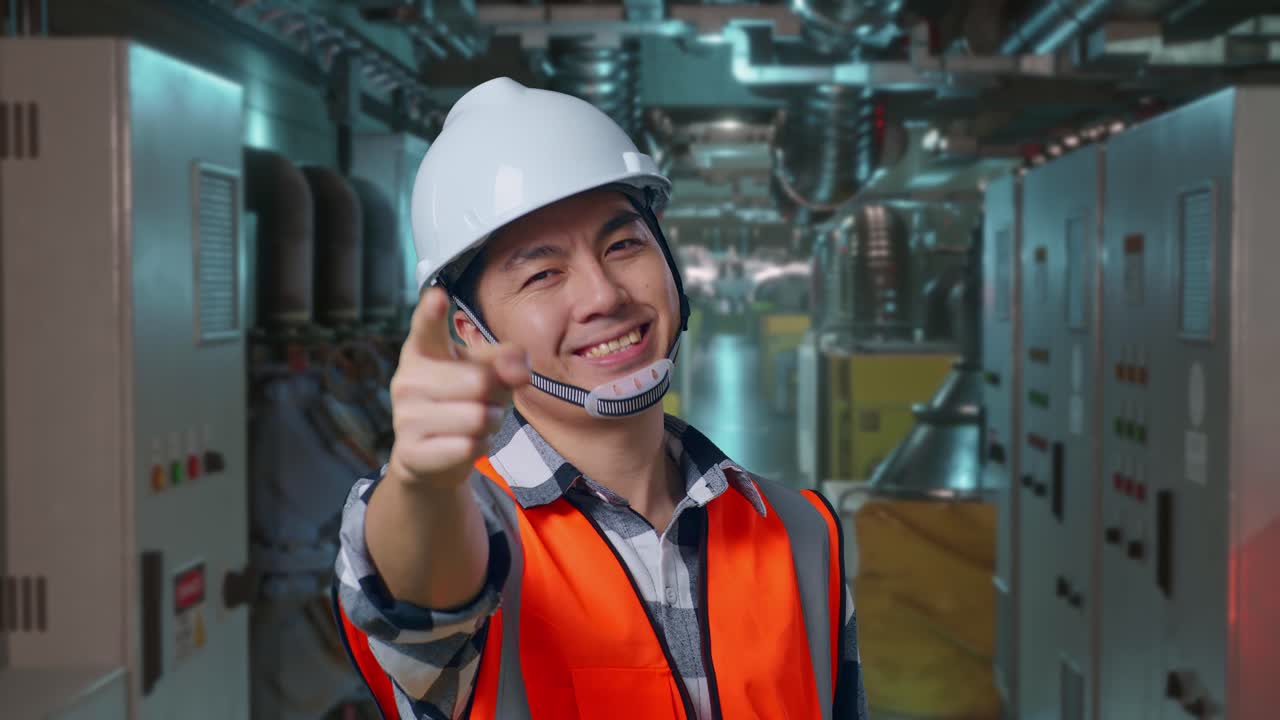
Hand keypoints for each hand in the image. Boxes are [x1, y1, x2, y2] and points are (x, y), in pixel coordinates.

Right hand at [386, 287, 529, 488]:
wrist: (431, 455)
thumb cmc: (463, 398)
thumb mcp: (488, 371)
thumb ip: (507, 360)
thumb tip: (520, 370)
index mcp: (424, 348)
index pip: (427, 327)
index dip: (432, 312)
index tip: (437, 297)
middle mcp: (408, 378)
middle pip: (479, 381)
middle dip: (495, 395)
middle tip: (481, 400)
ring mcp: (404, 416)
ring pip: (478, 417)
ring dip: (490, 423)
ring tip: (474, 422)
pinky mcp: (412, 452)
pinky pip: (469, 447)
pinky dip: (480, 447)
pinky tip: (463, 444)